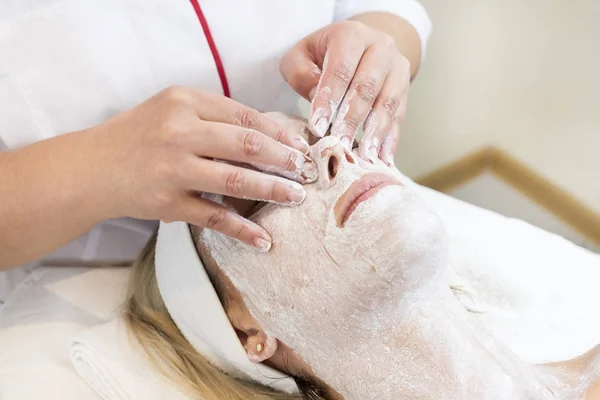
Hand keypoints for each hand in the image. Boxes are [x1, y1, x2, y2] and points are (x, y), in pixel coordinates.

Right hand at [88, 86, 316, 250]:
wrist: (91, 168)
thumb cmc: (138, 135)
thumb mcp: (172, 109)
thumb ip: (214, 116)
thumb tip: (267, 135)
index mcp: (185, 102)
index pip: (245, 115)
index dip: (279, 133)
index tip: (300, 146)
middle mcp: (179, 132)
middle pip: (247, 145)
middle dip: (284, 160)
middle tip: (307, 171)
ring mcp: (173, 170)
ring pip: (236, 181)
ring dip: (273, 190)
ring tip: (297, 197)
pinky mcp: (168, 204)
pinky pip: (214, 218)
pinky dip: (242, 230)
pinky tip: (264, 240)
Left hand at [280, 20, 410, 165]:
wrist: (360, 47)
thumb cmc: (322, 55)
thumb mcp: (301, 56)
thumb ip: (300, 74)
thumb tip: (319, 101)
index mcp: (351, 35)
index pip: (341, 68)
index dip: (330, 98)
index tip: (318, 126)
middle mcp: (380, 46)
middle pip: (367, 86)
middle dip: (352, 119)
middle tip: (339, 143)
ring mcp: (397, 67)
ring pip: (388, 102)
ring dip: (375, 132)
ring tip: (363, 156)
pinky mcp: (405, 88)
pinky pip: (399, 115)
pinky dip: (390, 139)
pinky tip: (381, 159)